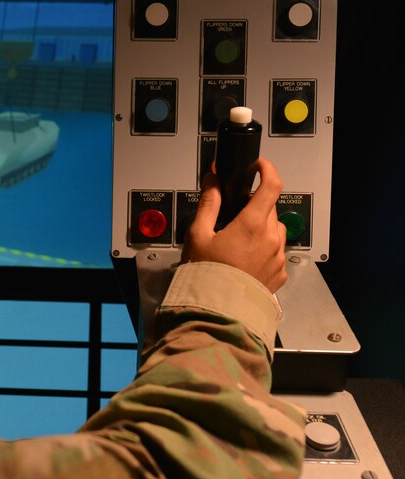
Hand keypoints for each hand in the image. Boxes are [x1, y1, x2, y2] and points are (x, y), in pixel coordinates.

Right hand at [182, 158, 287, 292]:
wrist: (217, 312)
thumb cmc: (206, 274)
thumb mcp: (198, 235)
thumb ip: (208, 204)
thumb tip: (213, 181)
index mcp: (253, 224)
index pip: (271, 185)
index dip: (267, 170)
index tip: (259, 166)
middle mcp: (271, 239)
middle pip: (270, 209)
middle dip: (254, 205)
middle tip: (234, 214)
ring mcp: (278, 258)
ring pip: (275, 231)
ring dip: (261, 228)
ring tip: (238, 240)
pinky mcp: (279, 275)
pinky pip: (276, 253)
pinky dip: (264, 250)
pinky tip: (244, 259)